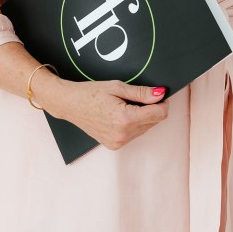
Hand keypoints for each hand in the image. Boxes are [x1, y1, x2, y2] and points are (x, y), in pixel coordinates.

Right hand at [48, 78, 168, 150]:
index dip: (162, 102)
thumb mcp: (117, 87)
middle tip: (137, 96)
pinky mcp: (114, 145)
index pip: (159, 114)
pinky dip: (134, 124)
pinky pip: (134, 134)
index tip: (159, 93)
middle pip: (154, 122)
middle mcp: (123, 134)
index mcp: (125, 119)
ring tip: (125, 105)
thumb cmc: (91, 93)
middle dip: (152, 108)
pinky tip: (121, 114)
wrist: (70, 104)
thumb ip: (141, 92)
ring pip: (146, 128)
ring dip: (143, 116)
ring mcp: (118, 142)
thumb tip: (161, 94)